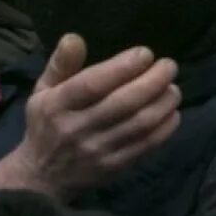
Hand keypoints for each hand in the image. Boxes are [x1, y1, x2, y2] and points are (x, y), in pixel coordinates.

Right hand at [0, 35, 180, 200]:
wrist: (42, 177)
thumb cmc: (46, 124)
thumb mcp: (43, 91)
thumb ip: (60, 64)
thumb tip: (74, 38)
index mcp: (57, 105)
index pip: (92, 84)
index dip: (122, 67)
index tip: (145, 54)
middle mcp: (76, 128)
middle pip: (123, 103)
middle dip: (153, 81)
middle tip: (169, 66)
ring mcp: (97, 150)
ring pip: (139, 125)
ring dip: (163, 103)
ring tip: (174, 88)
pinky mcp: (114, 167)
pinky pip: (145, 146)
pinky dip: (165, 128)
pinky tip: (172, 112)